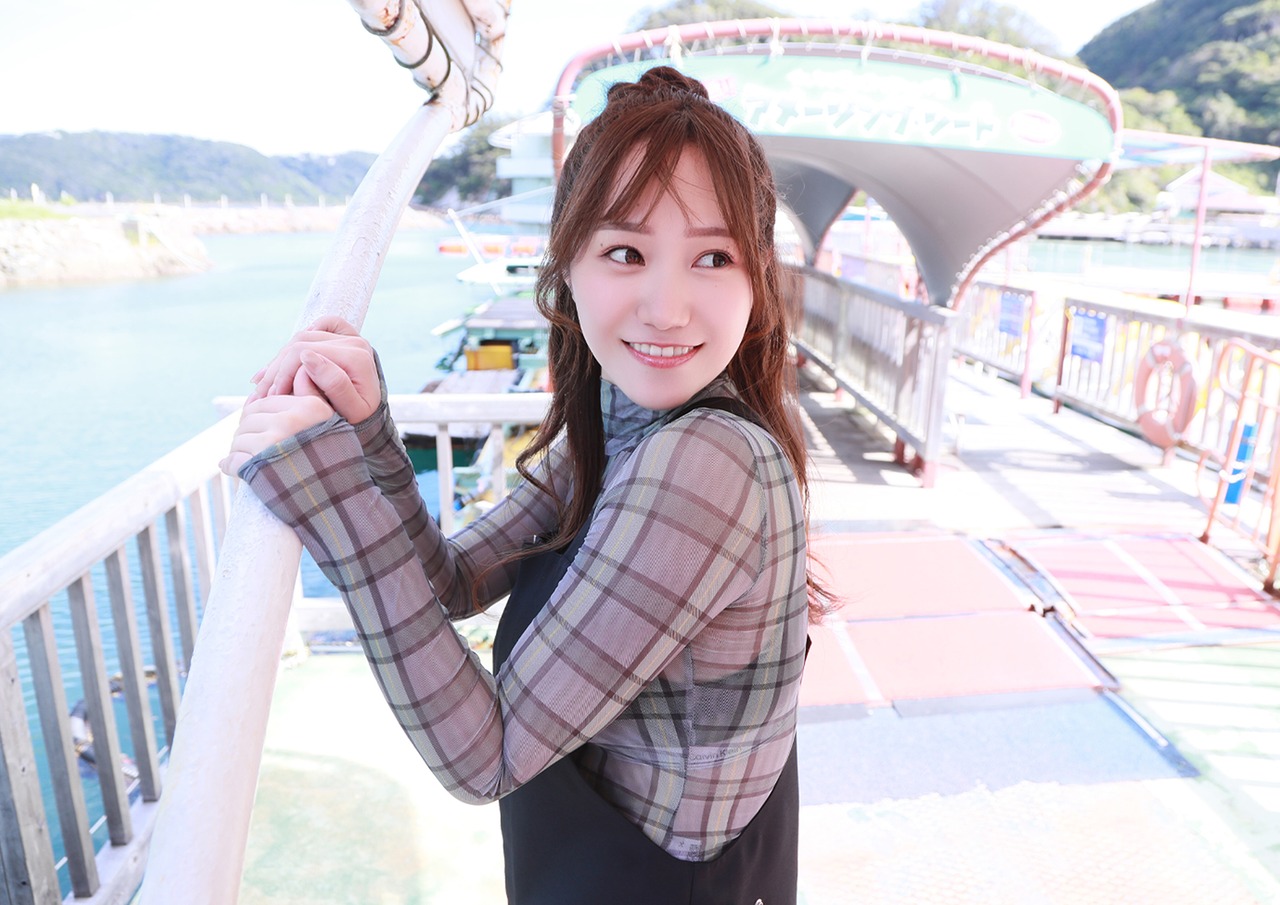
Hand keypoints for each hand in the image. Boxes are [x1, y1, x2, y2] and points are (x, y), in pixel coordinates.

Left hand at [220, 394, 334, 475]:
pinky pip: (234, 460)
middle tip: (248, 446)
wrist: (340, 500)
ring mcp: (275, 441)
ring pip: (239, 438)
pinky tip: (233, 469)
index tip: (258, 431)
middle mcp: (291, 420)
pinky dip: (230, 466)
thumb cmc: (334, 463)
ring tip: (245, 459)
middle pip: (249, 419)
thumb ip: (307, 401)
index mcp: (308, 407)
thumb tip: (270, 389)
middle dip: (245, 433)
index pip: (265, 403)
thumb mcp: (331, 425)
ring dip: (238, 450)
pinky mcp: (260, 463)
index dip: (257, 417)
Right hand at [248, 316, 380, 423]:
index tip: (270, 398)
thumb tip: (308, 356)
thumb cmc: (362, 420)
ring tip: (263, 384)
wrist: (372, 418)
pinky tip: (285, 360)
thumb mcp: (352, 411)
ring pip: (303, 337)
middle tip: (260, 394)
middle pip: (300, 342)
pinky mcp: (346, 336)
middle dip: (276, 369)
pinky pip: (321, 325)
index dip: (281, 374)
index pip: (303, 353)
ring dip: (280, 360)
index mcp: (357, 357)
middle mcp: (355, 342)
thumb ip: (333, 384)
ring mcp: (350, 336)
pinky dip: (302, 338)